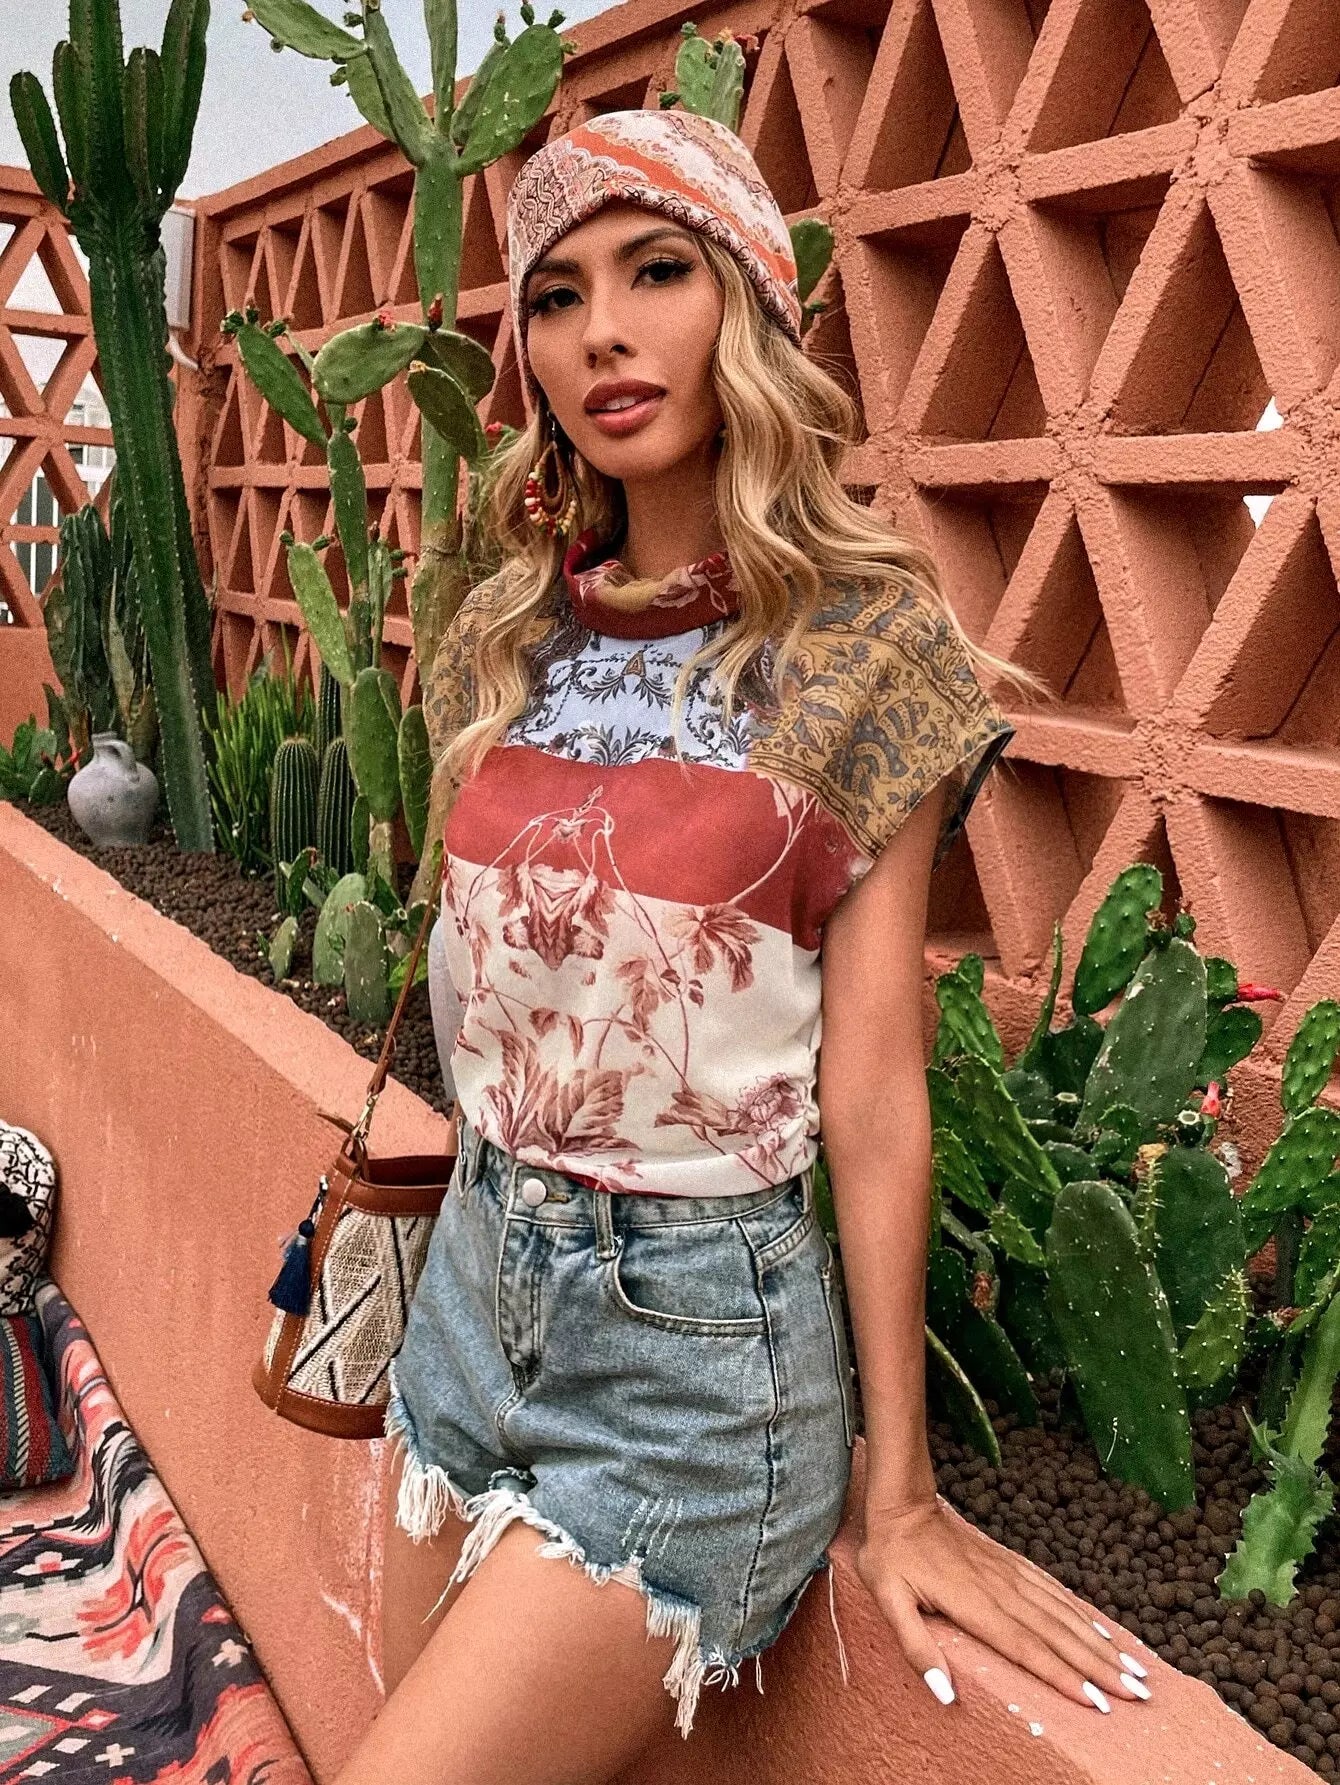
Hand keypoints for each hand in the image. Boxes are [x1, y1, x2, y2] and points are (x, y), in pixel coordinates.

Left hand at [855, 1494, 1152, 1712]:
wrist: (903, 1503)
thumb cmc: (891, 1557)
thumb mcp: (888, 1601)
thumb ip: (916, 1648)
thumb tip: (944, 1696)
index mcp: (976, 1604)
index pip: (1028, 1649)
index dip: (1064, 1677)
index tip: (1097, 1702)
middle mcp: (1002, 1590)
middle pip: (1059, 1635)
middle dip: (1101, 1666)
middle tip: (1138, 1693)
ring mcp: (1011, 1574)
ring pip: (1064, 1614)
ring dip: (1100, 1643)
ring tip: (1134, 1669)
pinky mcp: (1011, 1563)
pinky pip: (1053, 1591)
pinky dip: (1081, 1613)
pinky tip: (1099, 1630)